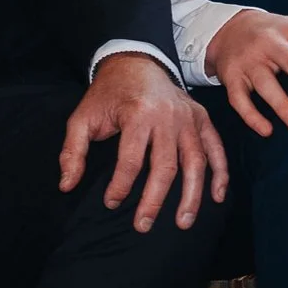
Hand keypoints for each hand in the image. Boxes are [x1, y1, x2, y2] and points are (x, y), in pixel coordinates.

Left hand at [56, 52, 228, 232]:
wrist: (135, 61)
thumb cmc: (107, 94)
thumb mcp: (82, 118)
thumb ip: (72, 151)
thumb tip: (67, 185)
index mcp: (138, 114)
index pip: (131, 160)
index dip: (120, 186)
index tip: (111, 203)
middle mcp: (168, 116)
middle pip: (165, 167)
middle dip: (154, 200)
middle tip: (143, 226)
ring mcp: (188, 117)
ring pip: (195, 162)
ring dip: (192, 195)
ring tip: (183, 222)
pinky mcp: (202, 118)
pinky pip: (216, 148)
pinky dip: (220, 172)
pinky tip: (218, 196)